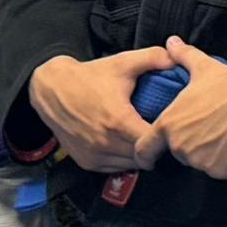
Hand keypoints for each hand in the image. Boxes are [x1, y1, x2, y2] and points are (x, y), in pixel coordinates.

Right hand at [31, 45, 168, 172]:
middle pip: (144, 157)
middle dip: (155, 146)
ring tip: (145, 139)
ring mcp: (94, 155)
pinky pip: (114, 169)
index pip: (153, 142)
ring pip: (130, 166)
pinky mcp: (86, 162)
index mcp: (118, 121)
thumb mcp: (122, 63)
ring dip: (140, 156)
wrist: (51, 89)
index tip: (171, 127)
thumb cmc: (88, 77)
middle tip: (161, 134)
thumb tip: (176, 57)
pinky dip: (123, 161)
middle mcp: (105, 142)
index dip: (165, 136)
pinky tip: (127, 145)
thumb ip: (153, 58)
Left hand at [151, 35, 226, 178]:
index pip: (144, 148)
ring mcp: (199, 160)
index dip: (147, 153)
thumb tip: (172, 41)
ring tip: (225, 135)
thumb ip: (182, 57)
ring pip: (200, 163)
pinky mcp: (220, 170)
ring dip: (209, 155)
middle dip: (191, 146)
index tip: (151, 157)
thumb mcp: (202, 67)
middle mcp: (179, 146)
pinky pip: (219, 170)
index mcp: (168, 124)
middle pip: (179, 154)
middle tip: (209, 130)